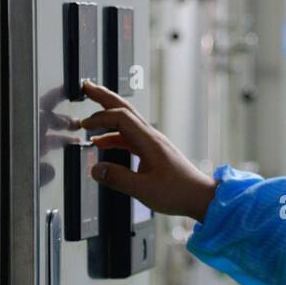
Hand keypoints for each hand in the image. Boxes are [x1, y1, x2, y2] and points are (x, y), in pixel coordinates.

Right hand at [80, 80, 217, 222]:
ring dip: (108, 117)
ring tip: (89, 118)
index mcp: (150, 142)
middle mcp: (152, 137)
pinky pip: (130, 137)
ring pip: (127, 122)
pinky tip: (102, 143)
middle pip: (125, 109)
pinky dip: (114, 136)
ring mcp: (153, 143)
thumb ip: (118, 179)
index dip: (101, 118)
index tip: (85, 125)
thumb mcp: (144, 190)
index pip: (121, 118)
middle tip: (87, 87)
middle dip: (104, 97)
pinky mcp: (153, 152)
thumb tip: (95, 169)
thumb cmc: (179, 192)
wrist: (200, 196)